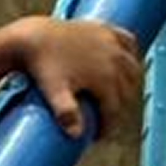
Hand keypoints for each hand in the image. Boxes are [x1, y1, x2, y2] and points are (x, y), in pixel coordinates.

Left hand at [16, 17, 142, 138]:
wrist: (33, 36)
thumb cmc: (43, 66)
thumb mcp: (54, 91)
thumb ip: (66, 113)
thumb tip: (76, 135)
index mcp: (106, 77)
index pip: (114, 109)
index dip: (107, 127)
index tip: (98, 137)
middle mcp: (115, 59)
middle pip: (126, 91)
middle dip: (117, 107)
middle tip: (104, 119)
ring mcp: (112, 42)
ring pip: (132, 68)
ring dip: (128, 83)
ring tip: (115, 97)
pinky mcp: (106, 29)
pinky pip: (128, 41)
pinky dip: (130, 53)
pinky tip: (125, 62)